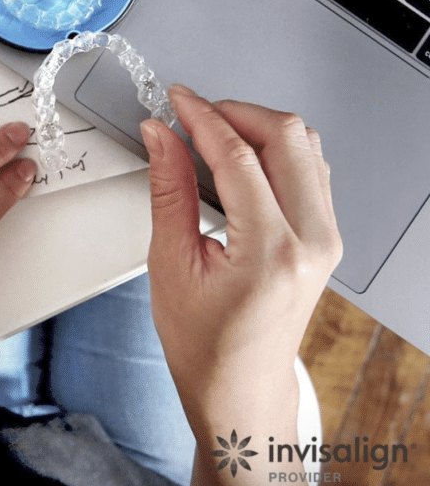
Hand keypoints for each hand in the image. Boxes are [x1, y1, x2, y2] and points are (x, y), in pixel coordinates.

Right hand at [141, 85, 341, 485]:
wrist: (238, 385)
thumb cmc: (203, 343)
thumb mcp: (170, 263)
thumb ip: (168, 189)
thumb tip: (160, 136)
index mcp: (270, 252)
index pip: (238, 156)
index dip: (201, 117)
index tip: (176, 100)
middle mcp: (311, 241)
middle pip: (286, 136)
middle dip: (234, 111)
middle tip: (193, 114)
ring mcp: (325, 238)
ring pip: (305, 145)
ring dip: (257, 126)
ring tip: (213, 132)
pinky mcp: (325, 237)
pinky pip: (311, 168)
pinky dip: (274, 148)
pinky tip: (241, 156)